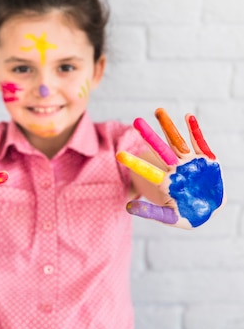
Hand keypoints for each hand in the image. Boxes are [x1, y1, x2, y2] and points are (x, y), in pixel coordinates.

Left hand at [116, 108, 224, 228]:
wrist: (210, 210)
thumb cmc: (187, 215)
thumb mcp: (169, 217)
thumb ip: (151, 212)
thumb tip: (127, 207)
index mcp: (165, 182)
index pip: (147, 171)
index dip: (135, 163)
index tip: (119, 155)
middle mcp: (175, 168)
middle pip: (161, 150)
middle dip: (150, 136)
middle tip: (137, 121)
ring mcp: (190, 162)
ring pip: (178, 142)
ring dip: (169, 127)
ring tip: (158, 111)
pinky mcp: (206, 160)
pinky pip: (200, 143)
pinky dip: (195, 131)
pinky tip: (188, 117)